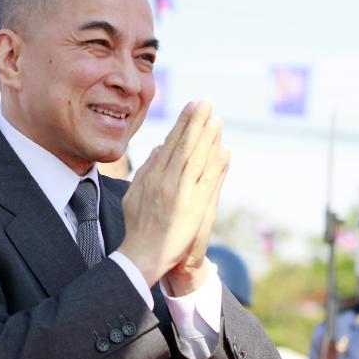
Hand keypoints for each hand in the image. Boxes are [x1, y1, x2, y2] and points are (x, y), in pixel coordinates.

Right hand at [118, 100, 227, 286]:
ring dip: (208, 139)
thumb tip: (159, 147)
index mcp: (152, 177)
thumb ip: (147, 169)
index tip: (192, 107)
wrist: (142, 256)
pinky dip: (216, 166)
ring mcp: (180, 195)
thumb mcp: (134, 193)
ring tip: (217, 120)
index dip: (182, 124)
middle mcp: (166, 182)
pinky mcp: (193, 210)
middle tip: (206, 102)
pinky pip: (207, 183)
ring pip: (196, 160)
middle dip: (195, 123)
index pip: (170, 144)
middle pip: (184, 147)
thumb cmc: (137, 226)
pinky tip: (224, 151)